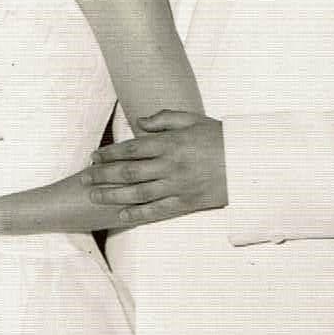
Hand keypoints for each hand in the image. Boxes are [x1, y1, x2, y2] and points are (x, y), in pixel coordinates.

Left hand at [82, 110, 226, 223]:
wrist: (249, 162)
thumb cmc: (220, 138)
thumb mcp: (193, 120)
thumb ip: (164, 120)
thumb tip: (139, 122)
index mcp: (171, 144)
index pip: (131, 149)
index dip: (109, 154)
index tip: (94, 157)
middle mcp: (170, 166)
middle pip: (128, 172)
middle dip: (102, 175)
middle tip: (84, 178)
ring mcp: (177, 186)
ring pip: (137, 193)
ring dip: (112, 195)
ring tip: (93, 196)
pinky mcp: (186, 203)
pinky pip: (157, 210)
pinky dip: (137, 214)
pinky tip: (121, 215)